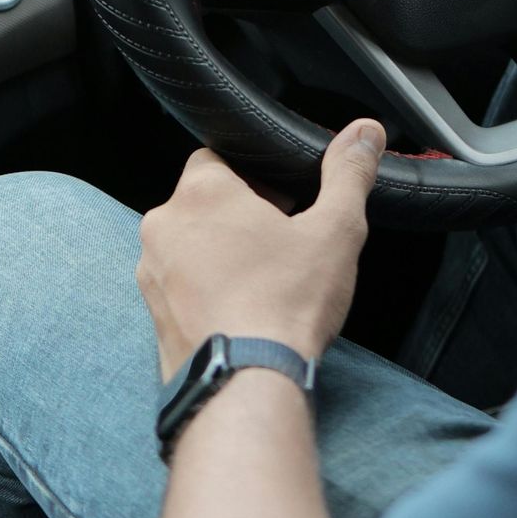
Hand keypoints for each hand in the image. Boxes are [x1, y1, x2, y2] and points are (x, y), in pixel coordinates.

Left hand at [137, 118, 386, 378]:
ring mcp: (151, 274)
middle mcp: (164, 227)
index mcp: (202, 193)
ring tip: (263, 281)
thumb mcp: (335, 231)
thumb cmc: (286, 304)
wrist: (246, 384)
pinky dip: (206, 289)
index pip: (217, 156)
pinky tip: (242, 309)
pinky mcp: (152, 314)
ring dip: (220, 253)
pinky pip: (179, 285)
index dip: (255, 176)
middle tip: (280, 243)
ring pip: (188, 245)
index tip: (284, 202)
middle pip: (202, 202)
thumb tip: (365, 133)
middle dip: (239, 215)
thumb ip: (348, 174)